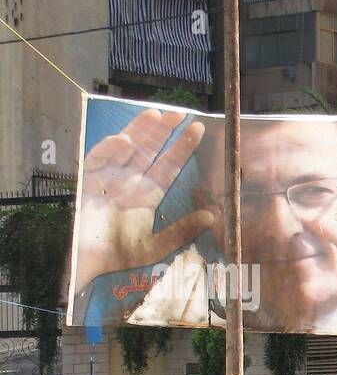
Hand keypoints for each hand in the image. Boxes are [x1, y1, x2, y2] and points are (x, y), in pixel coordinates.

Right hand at [74, 109, 213, 290]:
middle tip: (180, 112)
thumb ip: (181, 232)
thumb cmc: (118, 254)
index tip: (198, 129)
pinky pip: (98, 159)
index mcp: (147, 194)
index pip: (168, 165)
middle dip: (164, 131)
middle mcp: (130, 180)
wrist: (87, 261)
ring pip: (126, 147)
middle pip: (150, 150)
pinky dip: (110, 149)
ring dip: (139, 131)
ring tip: (156, 114)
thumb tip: (211, 217)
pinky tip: (124, 141)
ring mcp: (109, 177)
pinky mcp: (88, 179)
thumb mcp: (156, 246)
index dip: (182, 147)